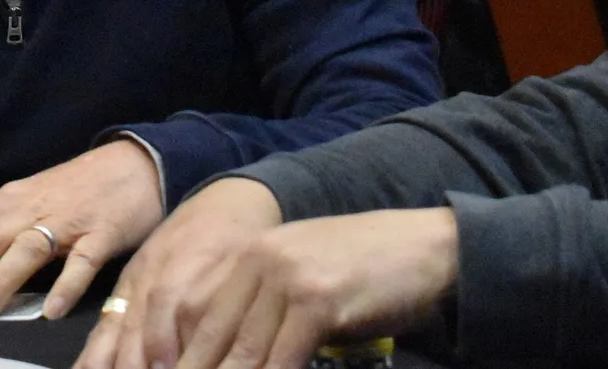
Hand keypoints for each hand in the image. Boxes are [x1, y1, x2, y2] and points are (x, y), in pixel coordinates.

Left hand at [0, 140, 163, 322]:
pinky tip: (51, 310)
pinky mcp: (102, 233)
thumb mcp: (31, 204)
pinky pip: (82, 262)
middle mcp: (32, 208)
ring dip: (0, 282)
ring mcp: (67, 220)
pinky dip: (65, 286)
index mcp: (9, 202)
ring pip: (26, 249)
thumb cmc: (76, 191)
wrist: (135, 165)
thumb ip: (0, 235)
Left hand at [77, 179, 458, 368]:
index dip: (178, 357)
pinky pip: (281, 358)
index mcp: (247, 257)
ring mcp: (286, 278)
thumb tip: (230, 354)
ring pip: (241, 354)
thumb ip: (261, 313)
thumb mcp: (301, 285)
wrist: (428, 249)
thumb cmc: (366, 275)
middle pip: (210, 338)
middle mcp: (258, 262)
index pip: (195, 316)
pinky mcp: (316, 300)